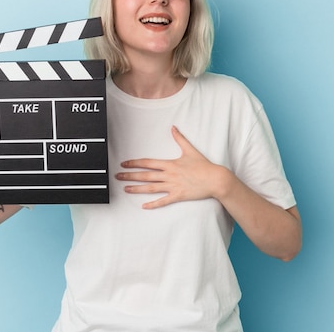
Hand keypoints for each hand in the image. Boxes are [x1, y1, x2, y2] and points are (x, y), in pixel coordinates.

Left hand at [116, 126, 230, 208]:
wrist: (215, 179)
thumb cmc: (203, 165)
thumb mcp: (190, 150)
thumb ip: (180, 139)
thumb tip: (173, 128)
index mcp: (170, 164)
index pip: (148, 163)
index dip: (135, 163)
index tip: (124, 163)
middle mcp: (169, 175)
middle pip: (146, 175)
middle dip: (130, 176)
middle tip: (118, 177)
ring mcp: (173, 186)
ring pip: (151, 188)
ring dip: (137, 189)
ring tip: (126, 189)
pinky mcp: (178, 196)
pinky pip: (163, 201)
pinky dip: (153, 204)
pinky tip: (144, 206)